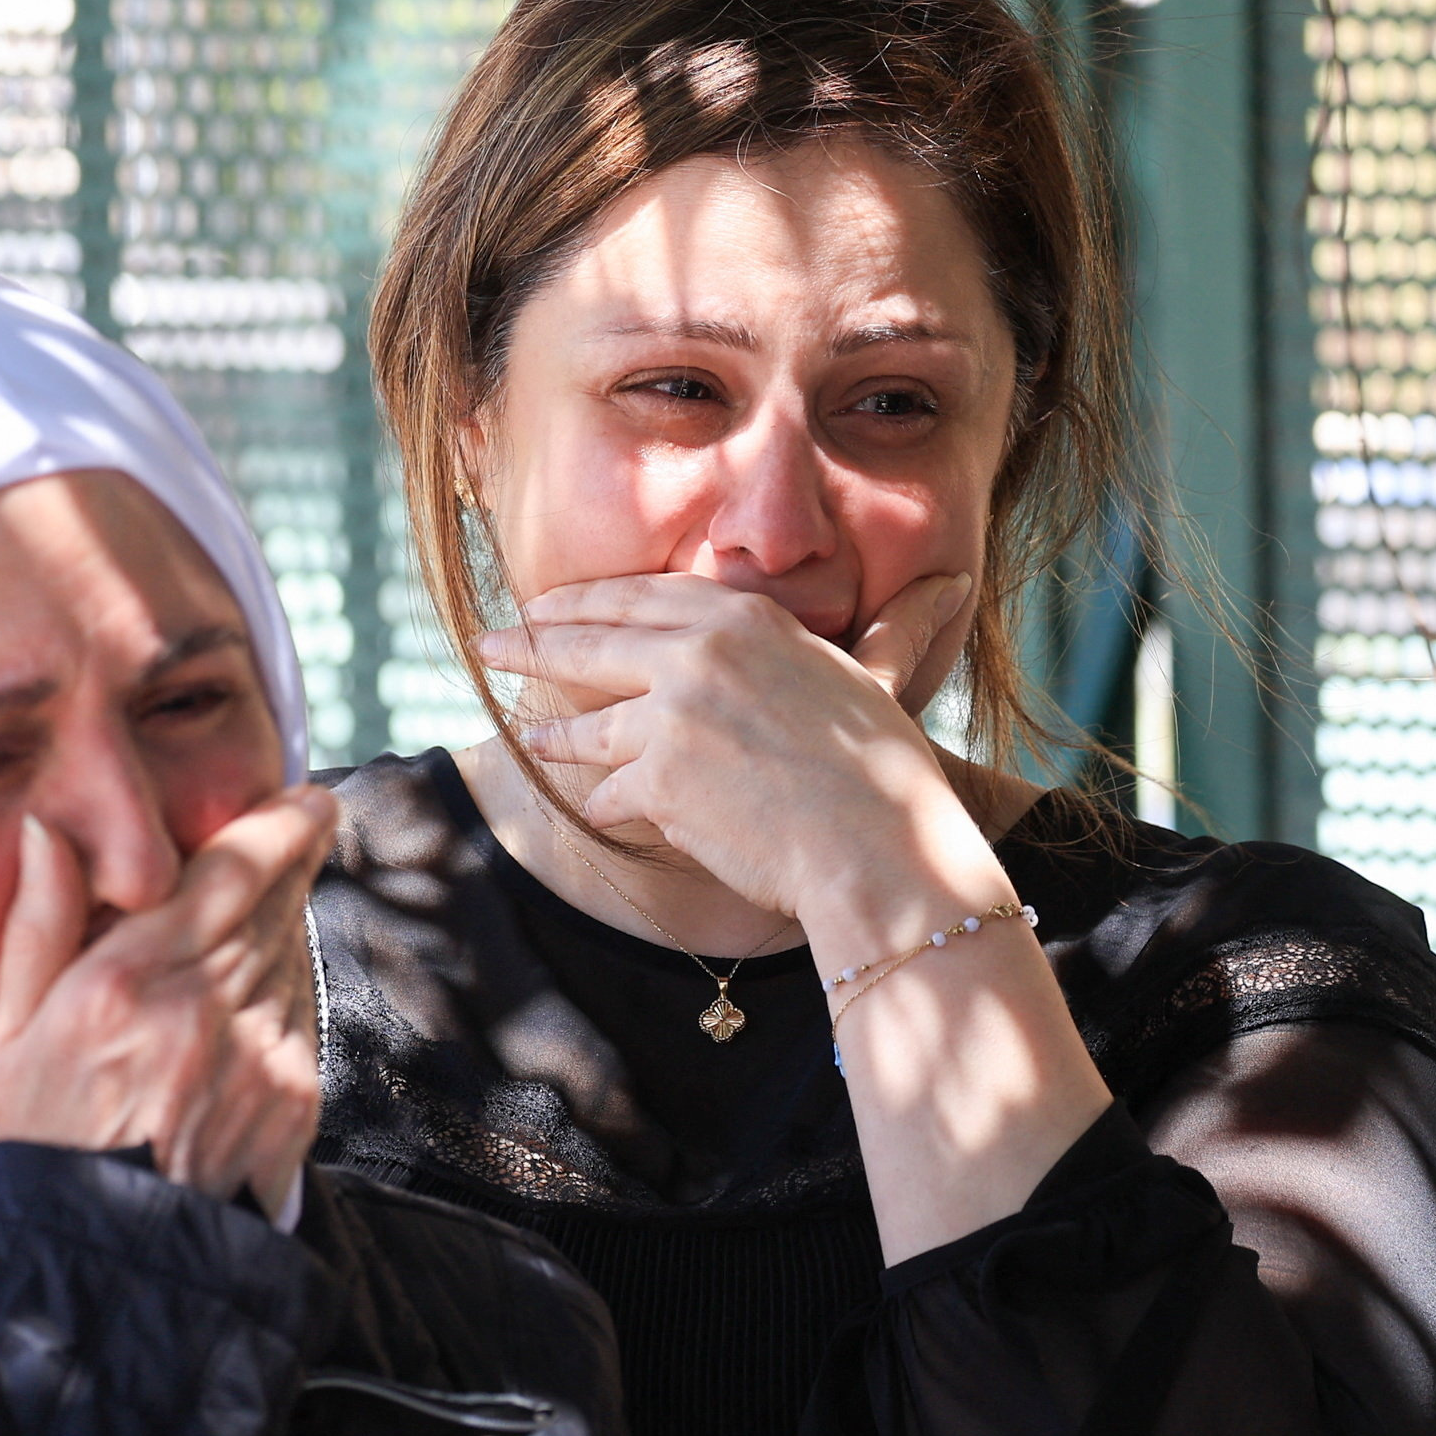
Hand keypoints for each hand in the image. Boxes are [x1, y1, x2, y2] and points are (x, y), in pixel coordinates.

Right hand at [0, 786, 336, 1221]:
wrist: (105, 1263)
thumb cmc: (41, 1142)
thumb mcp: (9, 1035)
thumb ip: (39, 924)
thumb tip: (46, 829)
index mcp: (125, 983)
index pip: (227, 874)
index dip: (275, 827)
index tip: (302, 798)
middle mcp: (202, 1009)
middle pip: (276, 901)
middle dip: (297, 853)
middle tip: (310, 817)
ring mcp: (259, 1055)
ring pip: (293, 953)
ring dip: (289, 921)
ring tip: (274, 902)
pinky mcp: (295, 1098)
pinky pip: (301, 1013)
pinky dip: (287, 989)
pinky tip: (257, 992)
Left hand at [479, 571, 994, 927]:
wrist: (879, 849)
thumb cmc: (887, 770)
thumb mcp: (872, 676)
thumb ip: (884, 630)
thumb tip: (949, 585)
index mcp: (741, 616)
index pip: (634, 597)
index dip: (579, 602)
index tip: (542, 608)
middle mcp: (697, 653)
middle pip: (586, 642)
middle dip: (527, 643)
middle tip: (487, 644)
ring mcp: (671, 714)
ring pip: (585, 724)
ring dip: (553, 734)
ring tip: (529, 737)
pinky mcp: (656, 779)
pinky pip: (607, 791)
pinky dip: (605, 804)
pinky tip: (602, 810)